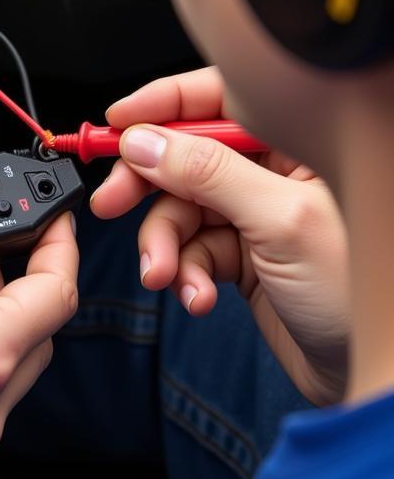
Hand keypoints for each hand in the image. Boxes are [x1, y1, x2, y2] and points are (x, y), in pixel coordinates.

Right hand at [91, 67, 348, 405]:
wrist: (375, 377)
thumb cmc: (363, 292)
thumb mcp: (279, 219)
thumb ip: (206, 172)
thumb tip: (144, 141)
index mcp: (295, 143)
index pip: (215, 100)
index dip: (160, 106)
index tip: (115, 124)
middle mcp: (272, 172)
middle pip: (184, 156)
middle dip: (146, 185)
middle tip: (111, 203)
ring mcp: (255, 214)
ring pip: (180, 209)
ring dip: (164, 245)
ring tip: (163, 274)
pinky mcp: (243, 256)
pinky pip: (191, 250)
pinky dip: (184, 273)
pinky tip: (198, 295)